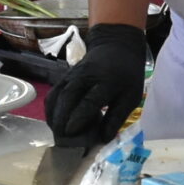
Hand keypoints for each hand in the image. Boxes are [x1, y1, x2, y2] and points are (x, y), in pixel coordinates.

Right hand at [43, 22, 147, 143]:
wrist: (116, 45)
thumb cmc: (127, 74)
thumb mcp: (131, 96)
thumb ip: (117, 118)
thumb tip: (103, 139)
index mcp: (107, 81)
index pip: (89, 101)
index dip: (78, 118)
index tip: (71, 133)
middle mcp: (86, 76)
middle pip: (67, 97)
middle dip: (61, 120)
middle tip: (61, 139)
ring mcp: (73, 75)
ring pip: (56, 95)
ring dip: (53, 116)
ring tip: (56, 133)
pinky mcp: (65, 76)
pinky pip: (54, 93)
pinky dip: (51, 109)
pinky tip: (54, 121)